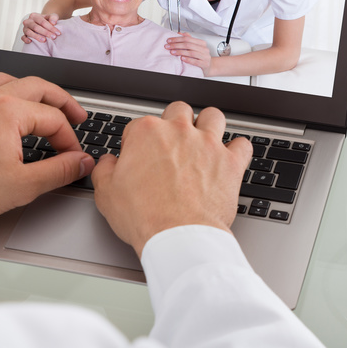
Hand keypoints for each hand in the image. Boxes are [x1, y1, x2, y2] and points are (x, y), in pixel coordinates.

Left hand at [0, 73, 94, 240]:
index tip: (74, 157)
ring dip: (36, 92)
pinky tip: (10, 108)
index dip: (71, 139)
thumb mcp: (22, 186)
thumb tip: (80, 162)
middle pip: (40, 87)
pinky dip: (9, 93)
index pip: (55, 118)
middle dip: (63, 102)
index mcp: (10, 111)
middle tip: (77, 116)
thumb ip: (59, 171)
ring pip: (13, 81)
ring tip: (47, 105)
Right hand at [21, 13, 60, 43]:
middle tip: (53, 37)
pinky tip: (31, 42)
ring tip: (44, 40)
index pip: (42, 22)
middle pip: (36, 27)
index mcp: (34, 15)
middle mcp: (28, 21)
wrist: (41, 24)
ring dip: (37, 37)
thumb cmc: (47, 20)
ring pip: (29, 32)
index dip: (51, 27)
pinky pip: (23, 37)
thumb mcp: (51, 17)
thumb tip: (53, 23)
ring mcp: (25, 28)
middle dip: (45, 33)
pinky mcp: (23, 34)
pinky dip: (26, 39)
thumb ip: (53, 17)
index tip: (58, 33)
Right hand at [91, 102, 251, 256]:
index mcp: (146, 133)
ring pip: (213, 116)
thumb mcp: (106, 193)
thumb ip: (104, 169)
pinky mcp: (230, 162)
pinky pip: (242, 144)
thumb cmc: (144, 216)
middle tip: (172, 143)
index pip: (140, 124)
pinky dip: (237, 149)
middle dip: (175, 122)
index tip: (139, 156)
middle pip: (178, 111)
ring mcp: (207, 144)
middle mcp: (178, 131)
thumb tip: (107, 162)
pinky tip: (230, 157)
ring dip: (208, 125)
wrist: (178, 237)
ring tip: (203, 140)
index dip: (138, 141)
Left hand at [165, 33, 212, 74]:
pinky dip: (188, 59)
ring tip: (172, 52)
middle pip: (188, 45)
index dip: (177, 39)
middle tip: (168, 46)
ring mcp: (205, 57)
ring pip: (191, 52)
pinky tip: (182, 58)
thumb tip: (179, 33)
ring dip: (180, 52)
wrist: (210, 66)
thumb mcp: (196, 47)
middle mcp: (204, 49)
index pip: (187, 39)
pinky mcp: (204, 64)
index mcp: (201, 43)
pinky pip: (195, 61)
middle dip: (176, 45)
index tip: (169, 40)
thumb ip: (189, 39)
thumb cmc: (201, 56)